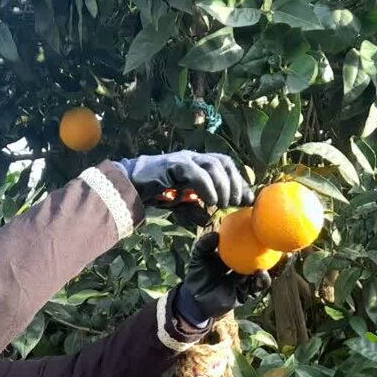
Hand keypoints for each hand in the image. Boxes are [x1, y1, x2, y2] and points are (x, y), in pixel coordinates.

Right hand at [116, 151, 253, 209]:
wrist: (130, 186)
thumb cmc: (155, 193)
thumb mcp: (180, 204)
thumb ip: (195, 209)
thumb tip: (209, 219)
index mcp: (198, 163)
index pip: (225, 166)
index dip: (239, 181)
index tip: (247, 200)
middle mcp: (193, 157)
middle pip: (223, 162)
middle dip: (235, 182)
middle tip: (237, 202)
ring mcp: (183, 159)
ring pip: (213, 164)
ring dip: (223, 185)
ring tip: (224, 204)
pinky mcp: (173, 164)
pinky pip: (196, 173)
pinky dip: (208, 187)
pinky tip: (211, 201)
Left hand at [172, 233, 277, 327]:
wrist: (194, 297)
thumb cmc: (197, 273)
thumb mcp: (199, 255)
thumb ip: (205, 244)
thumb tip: (216, 235)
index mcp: (237, 255)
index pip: (253, 243)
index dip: (263, 236)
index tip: (271, 226)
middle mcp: (246, 267)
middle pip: (267, 258)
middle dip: (279, 250)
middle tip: (287, 240)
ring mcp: (247, 281)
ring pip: (267, 272)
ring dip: (278, 266)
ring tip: (285, 257)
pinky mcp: (246, 294)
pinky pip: (257, 287)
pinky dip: (262, 280)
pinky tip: (262, 272)